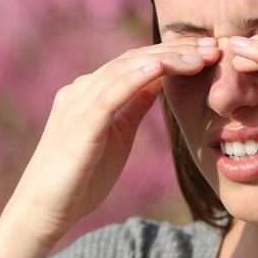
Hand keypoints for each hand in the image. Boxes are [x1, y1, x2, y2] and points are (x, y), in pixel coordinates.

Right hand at [6, 40, 220, 249]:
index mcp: (90, 93)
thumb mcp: (116, 135)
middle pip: (133, 60)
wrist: (43, 210)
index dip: (172, 55)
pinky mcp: (79, 126)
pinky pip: (109, 95)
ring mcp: (77, 105)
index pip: (135, 63)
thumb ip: (133, 106)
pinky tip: (160, 70)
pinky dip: (135, 79)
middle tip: (214, 47)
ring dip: (164, 61)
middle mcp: (81, 91)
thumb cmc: (79, 179)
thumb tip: (159, 81)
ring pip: (124, 70)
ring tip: (198, 57)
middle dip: (175, 52)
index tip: (208, 54)